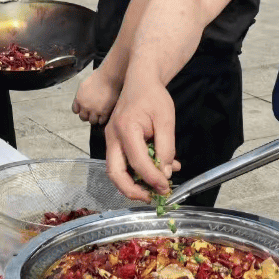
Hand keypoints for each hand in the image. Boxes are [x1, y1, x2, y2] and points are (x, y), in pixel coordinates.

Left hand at [73, 69, 119, 125]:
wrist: (108, 77)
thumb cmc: (97, 76)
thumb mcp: (83, 83)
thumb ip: (81, 92)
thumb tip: (82, 96)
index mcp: (79, 99)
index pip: (75, 110)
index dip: (80, 110)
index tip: (84, 109)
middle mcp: (85, 106)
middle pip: (83, 117)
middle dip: (87, 116)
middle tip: (92, 113)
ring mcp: (94, 110)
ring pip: (92, 121)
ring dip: (95, 119)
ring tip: (99, 116)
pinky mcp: (104, 112)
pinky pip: (102, 121)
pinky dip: (103, 119)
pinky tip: (105, 115)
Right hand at [104, 75, 178, 200]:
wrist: (140, 80)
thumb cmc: (153, 96)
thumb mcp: (166, 119)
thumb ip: (166, 147)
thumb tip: (165, 173)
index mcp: (125, 128)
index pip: (137, 162)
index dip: (152, 179)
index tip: (166, 188)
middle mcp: (113, 137)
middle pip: (115, 173)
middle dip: (132, 191)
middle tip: (151, 198)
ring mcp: (111, 140)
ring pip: (116, 171)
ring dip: (134, 184)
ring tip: (155, 188)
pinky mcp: (115, 142)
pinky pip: (122, 163)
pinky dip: (136, 172)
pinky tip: (156, 170)